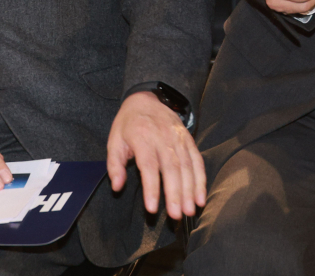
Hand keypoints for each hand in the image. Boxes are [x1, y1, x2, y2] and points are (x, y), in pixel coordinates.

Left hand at [106, 91, 205, 219]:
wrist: (147, 98)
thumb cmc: (128, 124)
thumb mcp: (114, 140)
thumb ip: (114, 164)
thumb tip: (117, 186)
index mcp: (142, 137)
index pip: (149, 166)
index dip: (151, 188)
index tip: (152, 208)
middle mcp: (163, 137)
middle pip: (171, 168)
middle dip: (175, 194)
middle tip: (176, 215)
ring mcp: (178, 138)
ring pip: (187, 167)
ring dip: (190, 190)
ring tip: (189, 211)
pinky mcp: (189, 140)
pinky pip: (197, 161)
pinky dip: (201, 180)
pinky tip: (200, 198)